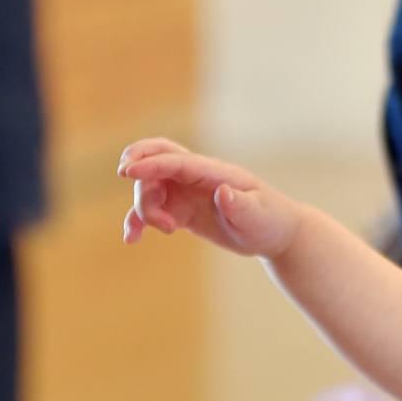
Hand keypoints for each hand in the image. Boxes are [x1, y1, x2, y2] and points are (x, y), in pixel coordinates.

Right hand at [118, 138, 304, 257]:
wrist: (276, 233)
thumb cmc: (272, 221)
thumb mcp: (259, 216)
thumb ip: (241, 205)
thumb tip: (223, 192)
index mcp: (216, 173)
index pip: (178, 162)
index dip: (152, 164)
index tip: (127, 171)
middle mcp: (198, 178)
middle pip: (159, 162)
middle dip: (139, 163)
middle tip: (125, 174)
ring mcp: (188, 192)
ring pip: (151, 189)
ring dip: (144, 208)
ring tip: (167, 230)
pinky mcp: (182, 210)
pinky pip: (151, 210)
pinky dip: (138, 221)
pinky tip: (132, 238)